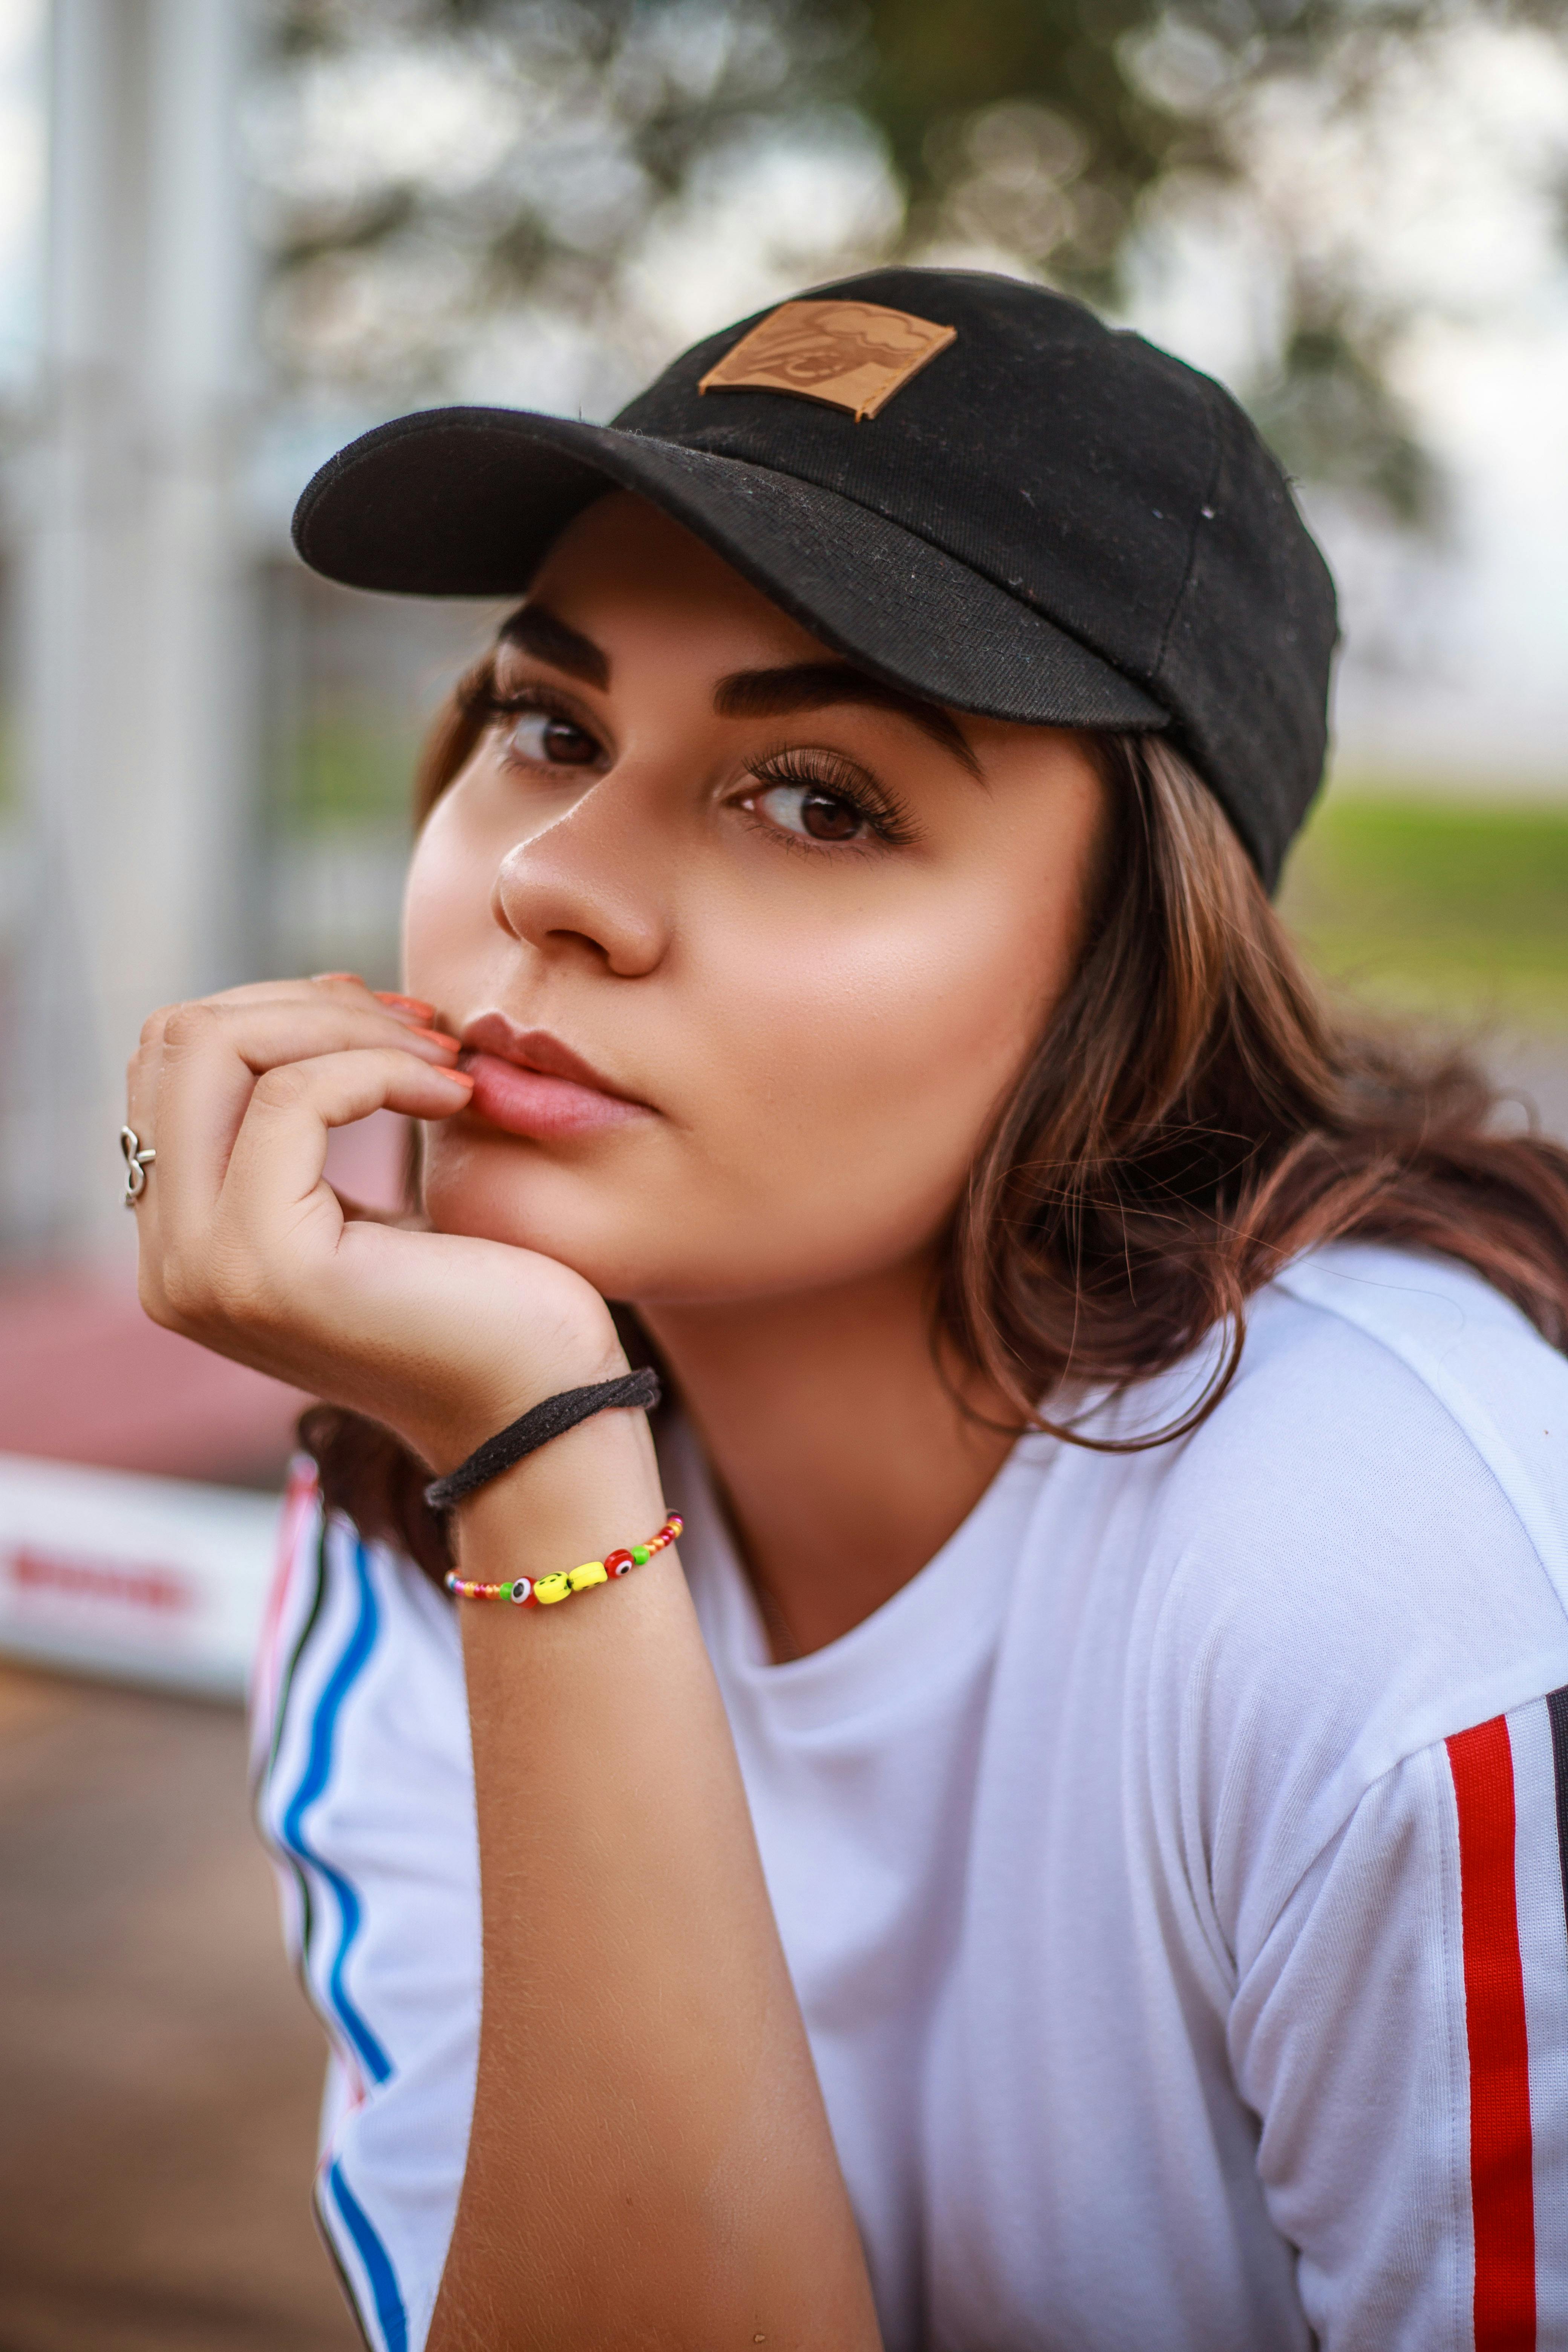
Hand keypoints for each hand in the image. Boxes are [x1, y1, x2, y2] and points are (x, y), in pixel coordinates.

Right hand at [126, 974, 624, 1468]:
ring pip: (215, 1053)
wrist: (546, 1409)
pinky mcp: (265, 1267)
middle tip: (422, 1028)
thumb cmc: (486, 1300)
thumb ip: (302, 1127)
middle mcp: (172, 1261)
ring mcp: (203, 1269)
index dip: (282, 1008)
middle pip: (176, 1041)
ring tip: (444, 1060)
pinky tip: (453, 1094)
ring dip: (347, 1026)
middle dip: (306, 1003)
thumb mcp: (369, 1198)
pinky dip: (380, 1068)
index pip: (174, 1062)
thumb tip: (301, 1003)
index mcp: (188, 1241)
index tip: (398, 1021)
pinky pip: (292, 1100)